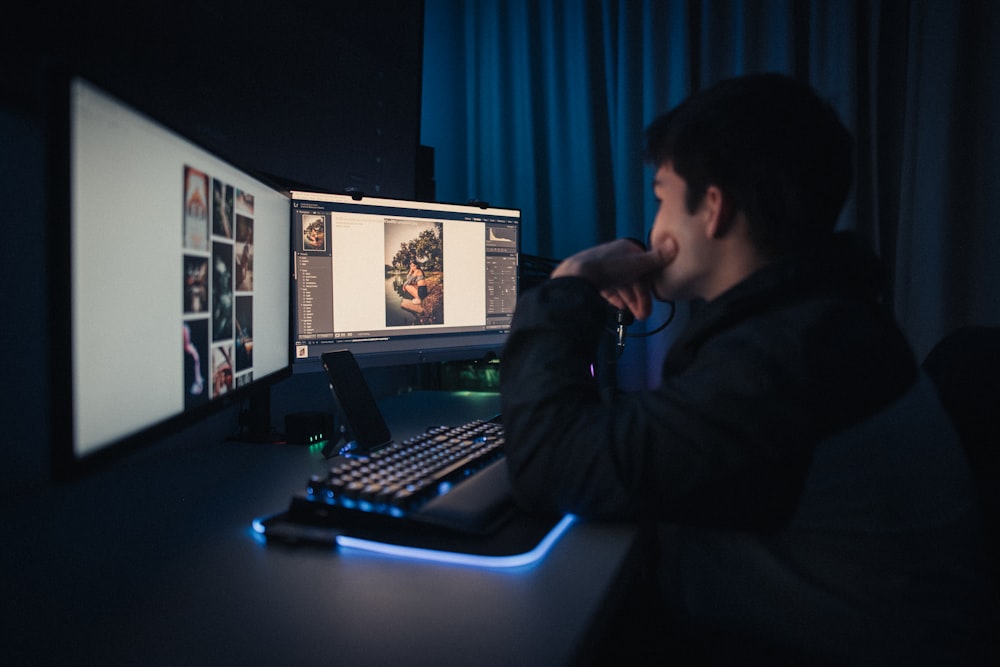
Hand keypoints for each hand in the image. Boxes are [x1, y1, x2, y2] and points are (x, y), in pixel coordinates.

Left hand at [551, 238, 674, 318]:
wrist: (577, 278)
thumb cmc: (609, 269)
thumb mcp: (638, 263)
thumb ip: (657, 258)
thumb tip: (674, 244)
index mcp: (626, 248)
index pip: (644, 266)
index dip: (650, 284)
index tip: (655, 299)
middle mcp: (614, 255)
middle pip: (632, 278)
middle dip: (639, 297)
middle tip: (644, 314)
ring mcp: (601, 267)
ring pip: (621, 284)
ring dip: (629, 300)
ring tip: (634, 315)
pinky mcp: (591, 279)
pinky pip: (608, 289)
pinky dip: (616, 298)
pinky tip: (620, 307)